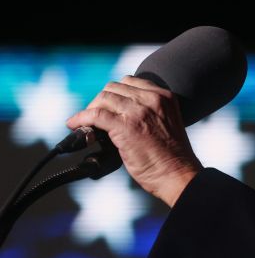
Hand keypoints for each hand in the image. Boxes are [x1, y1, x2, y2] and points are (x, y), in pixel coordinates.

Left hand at [66, 75, 201, 206]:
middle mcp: (151, 99)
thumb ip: (148, 112)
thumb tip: (118, 112)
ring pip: (103, 98)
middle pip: (113, 88)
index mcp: (164, 97)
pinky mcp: (125, 127)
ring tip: (86, 123)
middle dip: (101, 101)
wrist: (177, 174)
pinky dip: (81, 118)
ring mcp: (138, 111)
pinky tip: (75, 125)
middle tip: (95, 117)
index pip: (130, 82)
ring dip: (90, 109)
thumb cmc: (172, 156)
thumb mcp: (166, 122)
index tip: (108, 105)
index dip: (114, 93)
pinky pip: (94, 115)